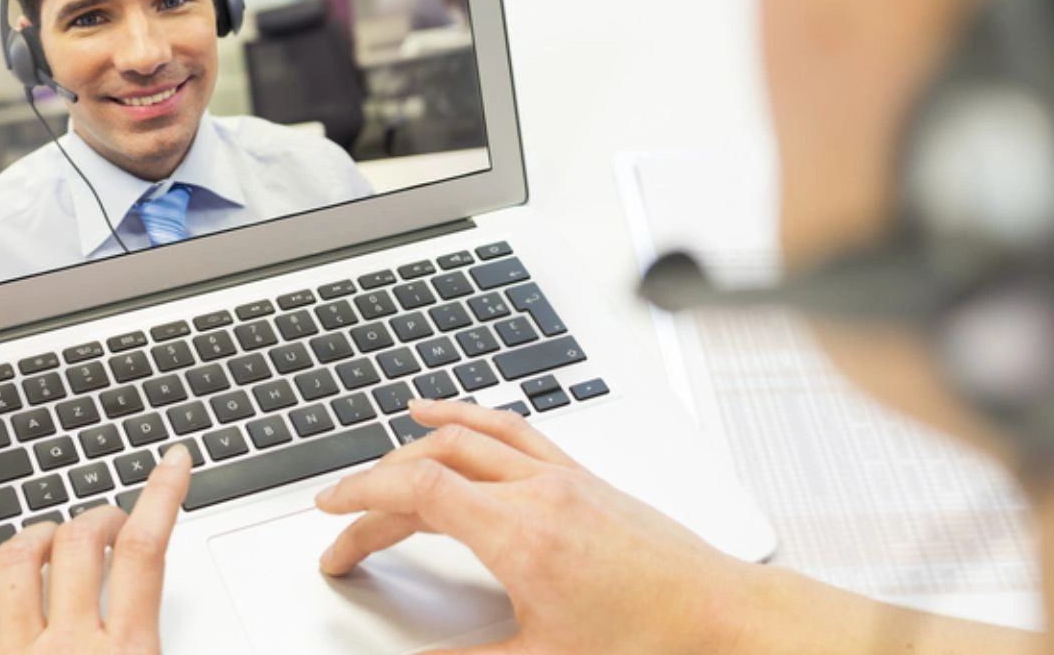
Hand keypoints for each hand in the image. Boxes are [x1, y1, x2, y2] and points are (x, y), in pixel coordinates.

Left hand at [0, 444, 192, 654]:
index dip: (161, 495)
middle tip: (108, 520)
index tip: (172, 462)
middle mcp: (68, 650)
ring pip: (15, 562)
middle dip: (95, 517)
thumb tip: (204, 630)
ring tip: (48, 539)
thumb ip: (164, 647)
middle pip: (79, 543)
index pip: (144, 552)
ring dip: (35, 536)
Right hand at [314, 399, 755, 654]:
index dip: (361, 501)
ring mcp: (564, 478)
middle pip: (433, 461)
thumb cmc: (651, 638)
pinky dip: (477, 420)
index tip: (330, 519)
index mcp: (519, 533)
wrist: (723, 616)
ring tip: (386, 442)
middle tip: (345, 521)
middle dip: (377, 486)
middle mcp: (538, 491)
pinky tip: (466, 423)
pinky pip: (518, 431)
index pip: (416, 492)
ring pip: (474, 434)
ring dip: (421, 436)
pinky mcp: (587, 480)